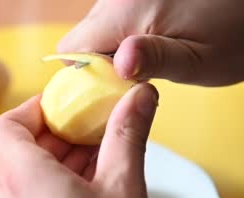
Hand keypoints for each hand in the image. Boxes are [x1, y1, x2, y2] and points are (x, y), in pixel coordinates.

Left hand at [0, 83, 162, 197]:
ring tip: (98, 166)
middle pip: (15, 153)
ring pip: (22, 181)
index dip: (33, 110)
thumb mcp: (124, 189)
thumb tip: (137, 96)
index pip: (4, 126)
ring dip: (55, 166)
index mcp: (20, 181)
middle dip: (55, 138)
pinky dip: (48, 193)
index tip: (65, 106)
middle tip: (93, 133)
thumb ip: (126, 134)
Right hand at [58, 0, 243, 85]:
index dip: (86, 74)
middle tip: (140, 74)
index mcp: (126, 10)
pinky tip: (156, 38)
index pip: (71, 48)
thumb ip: (156, 61)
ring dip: (116, 45)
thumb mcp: (198, 60)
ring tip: (154, 54)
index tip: (115, 85)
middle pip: (83, 37)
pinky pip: (114, 16)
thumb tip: (119, 62)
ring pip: (98, 27)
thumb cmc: (235, 34)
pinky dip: (127, 32)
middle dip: (103, 61)